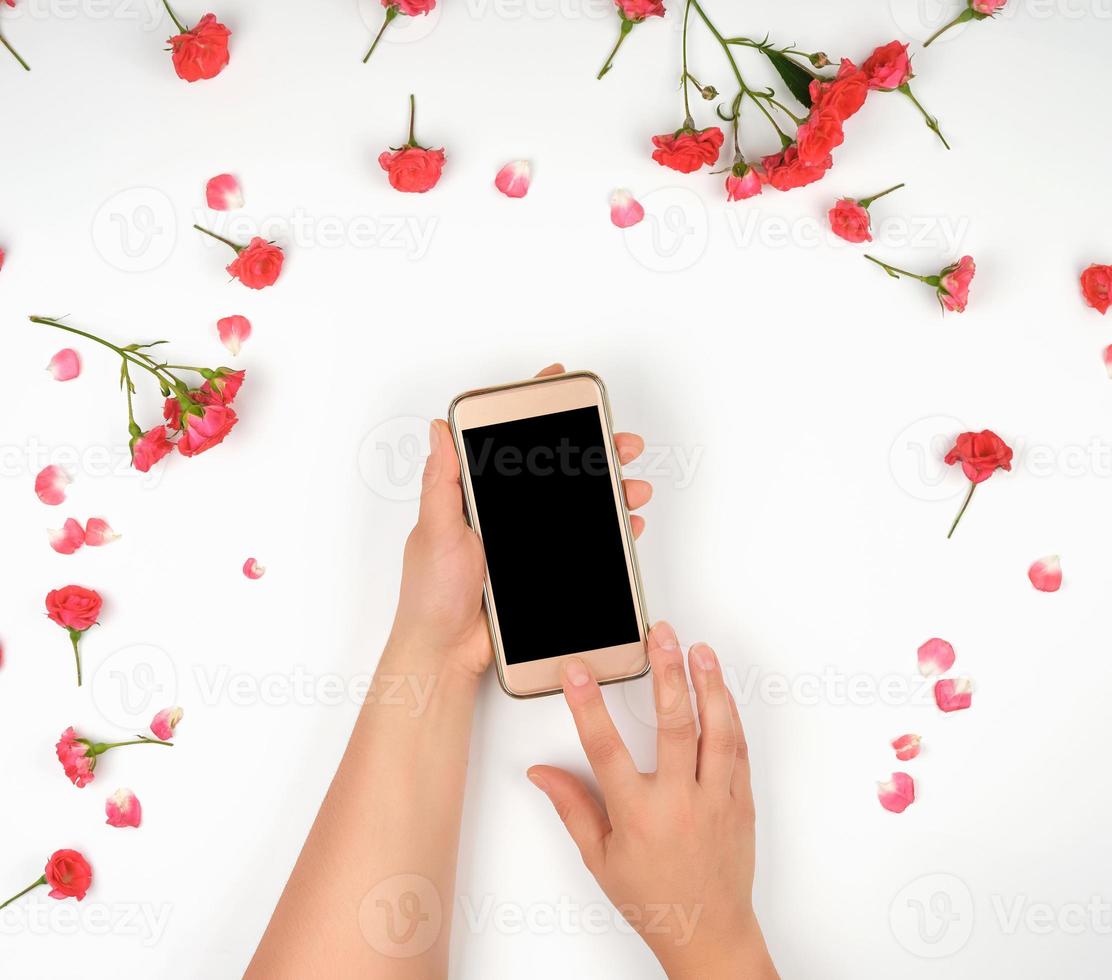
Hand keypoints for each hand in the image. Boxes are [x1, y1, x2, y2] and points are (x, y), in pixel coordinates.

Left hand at [388, 363, 653, 677]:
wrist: (446, 653)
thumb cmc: (431, 596)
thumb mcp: (435, 529)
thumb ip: (442, 480)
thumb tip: (440, 429)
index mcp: (473, 496)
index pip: (506, 443)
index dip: (532, 411)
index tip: (558, 385)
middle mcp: (502, 514)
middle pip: (552, 471)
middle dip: (590, 451)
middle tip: (619, 444)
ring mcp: (524, 541)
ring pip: (574, 504)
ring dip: (608, 490)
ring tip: (632, 486)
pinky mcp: (541, 568)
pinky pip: (581, 541)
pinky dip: (606, 529)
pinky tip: (626, 521)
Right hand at [527, 622, 777, 979]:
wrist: (708, 932)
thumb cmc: (654, 898)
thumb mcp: (600, 857)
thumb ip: (572, 807)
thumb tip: (542, 774)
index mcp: (638, 816)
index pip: (605, 749)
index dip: (587, 705)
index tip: (578, 672)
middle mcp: (680, 803)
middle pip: (674, 725)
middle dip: (666, 673)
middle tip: (660, 637)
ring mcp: (716, 800)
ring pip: (717, 730)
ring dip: (708, 685)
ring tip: (698, 650)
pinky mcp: (741, 801)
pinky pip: (737, 749)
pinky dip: (731, 715)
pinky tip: (722, 690)